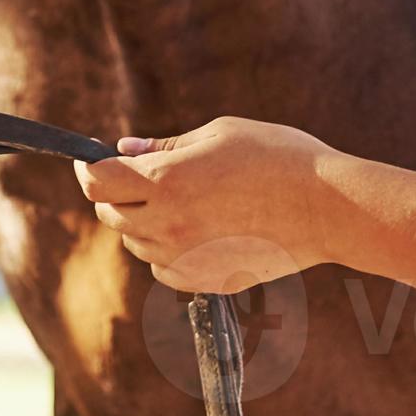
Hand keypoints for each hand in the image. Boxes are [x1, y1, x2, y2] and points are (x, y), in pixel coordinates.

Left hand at [75, 118, 415, 299]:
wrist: (328, 208)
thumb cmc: (277, 157)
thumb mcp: (218, 135)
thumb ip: (166, 147)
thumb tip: (125, 149)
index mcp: (167, 181)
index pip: (98, 182)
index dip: (87, 167)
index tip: (91, 159)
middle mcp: (169, 224)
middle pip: (111, 214)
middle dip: (113, 193)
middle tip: (134, 174)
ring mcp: (188, 258)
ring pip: (137, 243)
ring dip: (141, 222)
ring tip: (177, 199)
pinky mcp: (208, 281)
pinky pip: (164, 269)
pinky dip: (166, 250)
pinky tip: (194, 229)